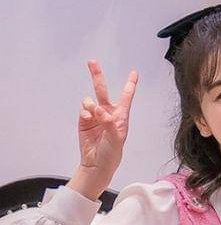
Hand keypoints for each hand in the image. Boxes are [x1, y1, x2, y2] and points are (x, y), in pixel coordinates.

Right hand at [72, 61, 137, 199]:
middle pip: (102, 90)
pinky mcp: (84, 121)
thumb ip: (109, 123)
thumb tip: (99, 109)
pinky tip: (88, 120)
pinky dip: (85, 114)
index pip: (126, 97)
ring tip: (94, 115)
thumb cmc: (111, 153)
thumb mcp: (116, 139)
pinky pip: (83, 111)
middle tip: (91, 61)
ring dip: (90, 105)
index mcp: (121, 116)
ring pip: (90, 100)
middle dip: (97, 75)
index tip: (134, 72)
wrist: (96, 164)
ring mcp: (94, 116)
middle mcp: (108, 113)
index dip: (130, 84)